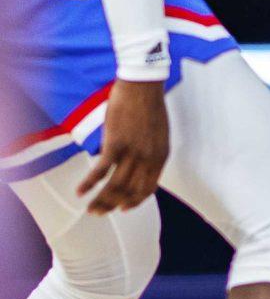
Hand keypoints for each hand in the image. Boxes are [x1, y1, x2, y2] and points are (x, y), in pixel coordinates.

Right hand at [78, 81, 168, 213]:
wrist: (143, 85)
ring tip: (90, 210)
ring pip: (115, 186)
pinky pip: (101, 170)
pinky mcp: (115, 143)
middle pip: (129, 192)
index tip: (123, 208)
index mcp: (161, 156)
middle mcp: (149, 158)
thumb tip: (137, 165)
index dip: (135, 201)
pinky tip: (80, 192)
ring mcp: (132, 152)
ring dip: (101, 201)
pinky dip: (89, 184)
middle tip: (99, 213)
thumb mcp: (157, 134)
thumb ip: (149, 152)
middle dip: (113, 206)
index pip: (148, 188)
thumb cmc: (149, 106)